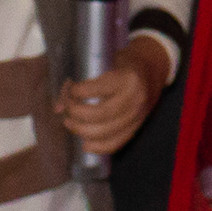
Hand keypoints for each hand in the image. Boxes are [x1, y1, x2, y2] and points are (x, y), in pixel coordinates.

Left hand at [56, 40, 171, 151]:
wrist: (153, 70)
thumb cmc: (125, 64)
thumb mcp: (108, 63)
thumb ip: (84, 84)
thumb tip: (57, 107)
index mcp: (127, 79)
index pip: (96, 90)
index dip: (77, 92)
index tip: (71, 89)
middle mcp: (135, 99)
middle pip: (99, 114)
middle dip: (76, 114)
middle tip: (67, 110)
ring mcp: (137, 116)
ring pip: (105, 132)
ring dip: (81, 131)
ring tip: (70, 123)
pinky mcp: (136, 128)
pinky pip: (116, 144)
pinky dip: (98, 147)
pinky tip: (85, 144)